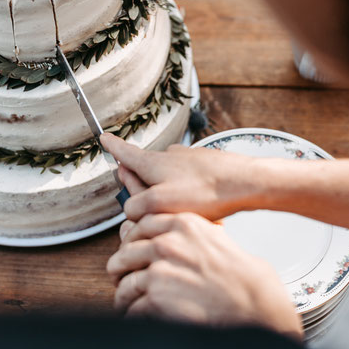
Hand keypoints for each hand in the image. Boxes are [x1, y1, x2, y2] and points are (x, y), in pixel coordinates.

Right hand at [101, 132, 269, 220]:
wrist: (244, 182)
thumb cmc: (205, 192)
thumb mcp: (160, 204)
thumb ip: (138, 207)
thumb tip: (130, 210)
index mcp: (152, 163)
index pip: (125, 153)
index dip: (112, 147)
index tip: (104, 137)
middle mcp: (168, 156)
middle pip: (145, 170)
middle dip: (141, 185)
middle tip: (147, 203)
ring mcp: (187, 159)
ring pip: (167, 177)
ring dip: (166, 192)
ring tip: (181, 211)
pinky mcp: (204, 166)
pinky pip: (187, 180)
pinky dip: (186, 192)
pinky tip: (198, 207)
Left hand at [107, 213, 301, 337]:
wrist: (255, 303)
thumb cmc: (242, 275)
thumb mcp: (215, 236)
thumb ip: (186, 232)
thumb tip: (160, 235)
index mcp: (182, 224)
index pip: (138, 225)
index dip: (130, 241)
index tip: (128, 250)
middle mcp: (167, 243)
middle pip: (125, 254)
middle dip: (122, 269)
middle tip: (122, 278)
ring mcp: (159, 271)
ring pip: (125, 283)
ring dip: (124, 295)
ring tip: (127, 302)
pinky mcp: (156, 298)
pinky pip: (132, 307)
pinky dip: (132, 315)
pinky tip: (137, 316)